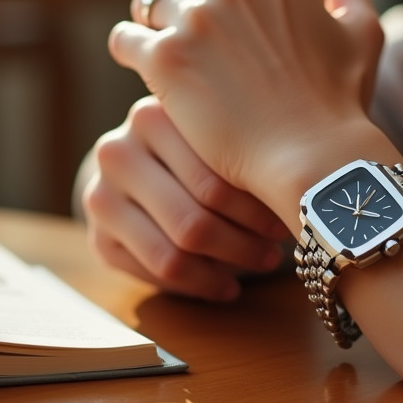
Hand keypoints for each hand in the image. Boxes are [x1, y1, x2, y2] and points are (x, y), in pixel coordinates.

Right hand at [81, 96, 289, 301]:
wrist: (137, 163)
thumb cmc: (196, 149)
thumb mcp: (212, 134)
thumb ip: (242, 146)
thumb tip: (306, 186)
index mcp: (149, 117)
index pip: (212, 180)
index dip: (256, 210)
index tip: (285, 220)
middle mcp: (116, 153)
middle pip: (193, 222)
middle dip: (243, 245)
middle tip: (274, 252)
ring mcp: (100, 196)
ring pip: (174, 253)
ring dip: (226, 269)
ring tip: (260, 265)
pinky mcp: (97, 238)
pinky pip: (155, 275)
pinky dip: (198, 286)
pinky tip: (226, 284)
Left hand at [110, 0, 383, 207]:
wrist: (313, 157)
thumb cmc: (341, 103)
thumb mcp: (362, 31)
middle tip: (178, 20)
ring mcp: (194, 18)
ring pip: (145, 0)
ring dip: (151, 22)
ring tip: (165, 50)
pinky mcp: (165, 59)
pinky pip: (124, 38)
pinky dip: (131, 51)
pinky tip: (147, 72)